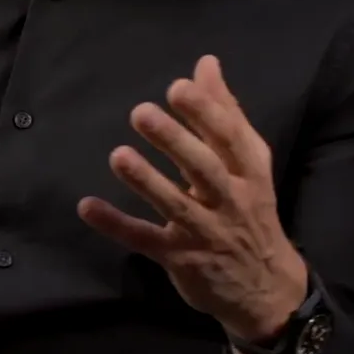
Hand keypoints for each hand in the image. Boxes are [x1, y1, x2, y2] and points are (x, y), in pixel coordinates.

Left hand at [78, 55, 307, 343]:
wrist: (265, 289)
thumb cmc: (250, 210)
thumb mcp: (248, 164)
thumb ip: (225, 113)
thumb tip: (206, 64)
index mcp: (248, 174)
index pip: (229, 140)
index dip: (205, 113)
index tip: (178, 88)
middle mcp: (230, 202)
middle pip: (204, 169)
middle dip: (174, 141)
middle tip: (141, 112)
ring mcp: (204, 233)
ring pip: (175, 206)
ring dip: (146, 181)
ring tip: (118, 155)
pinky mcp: (180, 258)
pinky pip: (145, 240)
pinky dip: (117, 225)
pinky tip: (88, 206)